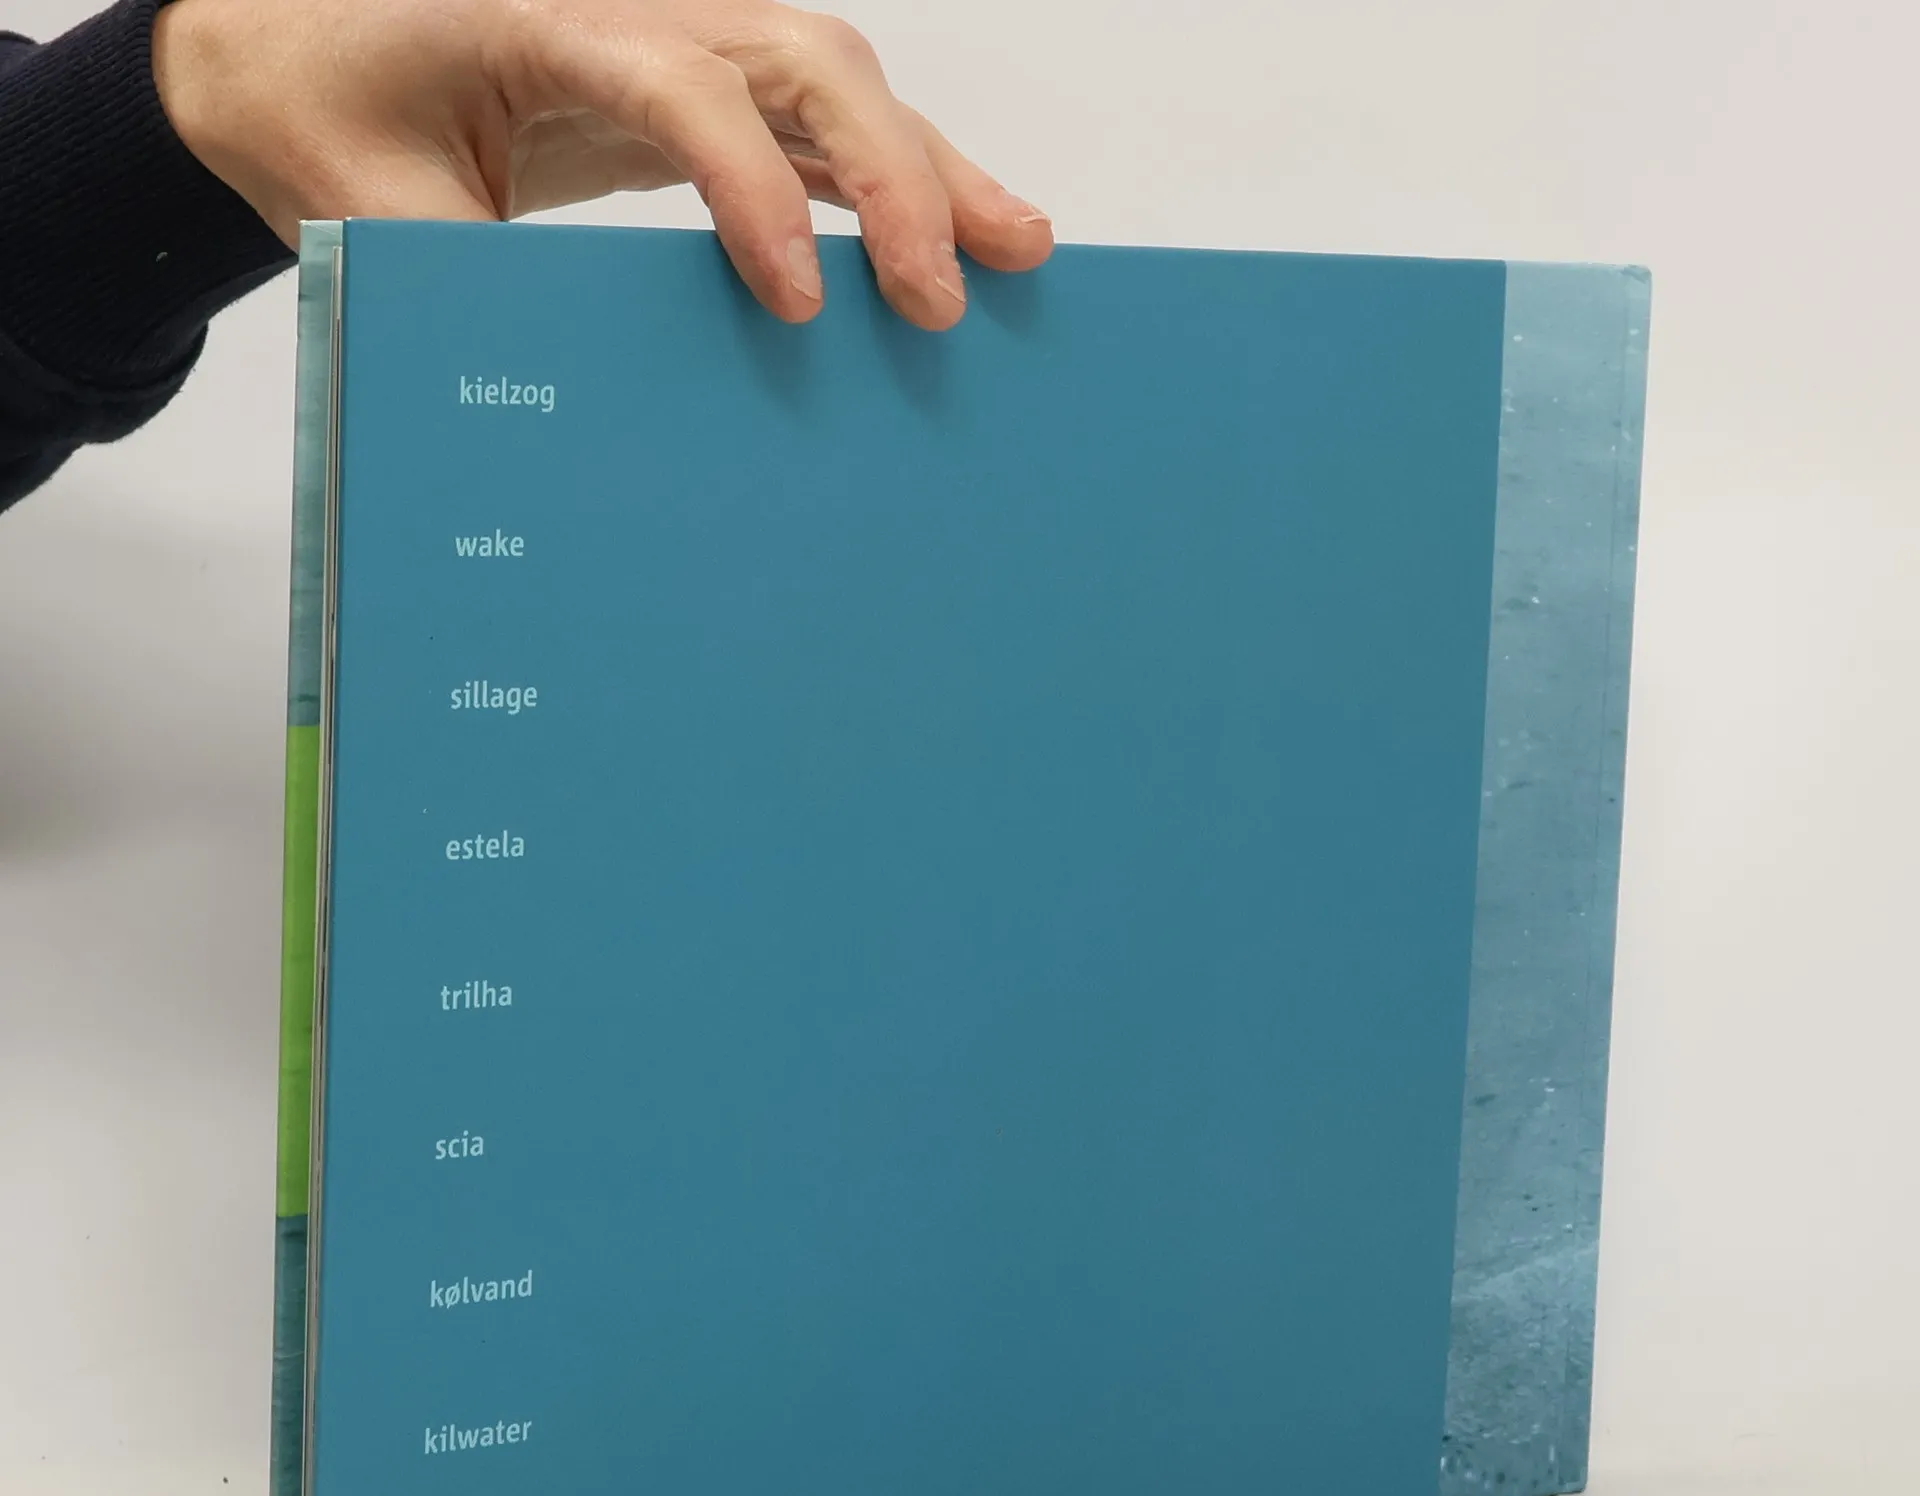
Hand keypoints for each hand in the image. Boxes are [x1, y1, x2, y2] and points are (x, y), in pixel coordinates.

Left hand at [150, 0, 1051, 330]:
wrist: (295, 41)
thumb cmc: (326, 110)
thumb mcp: (368, 214)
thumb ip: (464, 293)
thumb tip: (558, 420)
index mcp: (546, 19)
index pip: (685, 89)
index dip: (755, 191)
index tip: (800, 307)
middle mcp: (639, 3)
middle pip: (804, 61)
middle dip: (894, 175)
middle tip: (946, 293)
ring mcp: (683, 34)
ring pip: (837, 81)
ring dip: (931, 166)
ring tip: (1020, 248)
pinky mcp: (701, 80)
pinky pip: (819, 119)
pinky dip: (894, 176)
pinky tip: (960, 234)